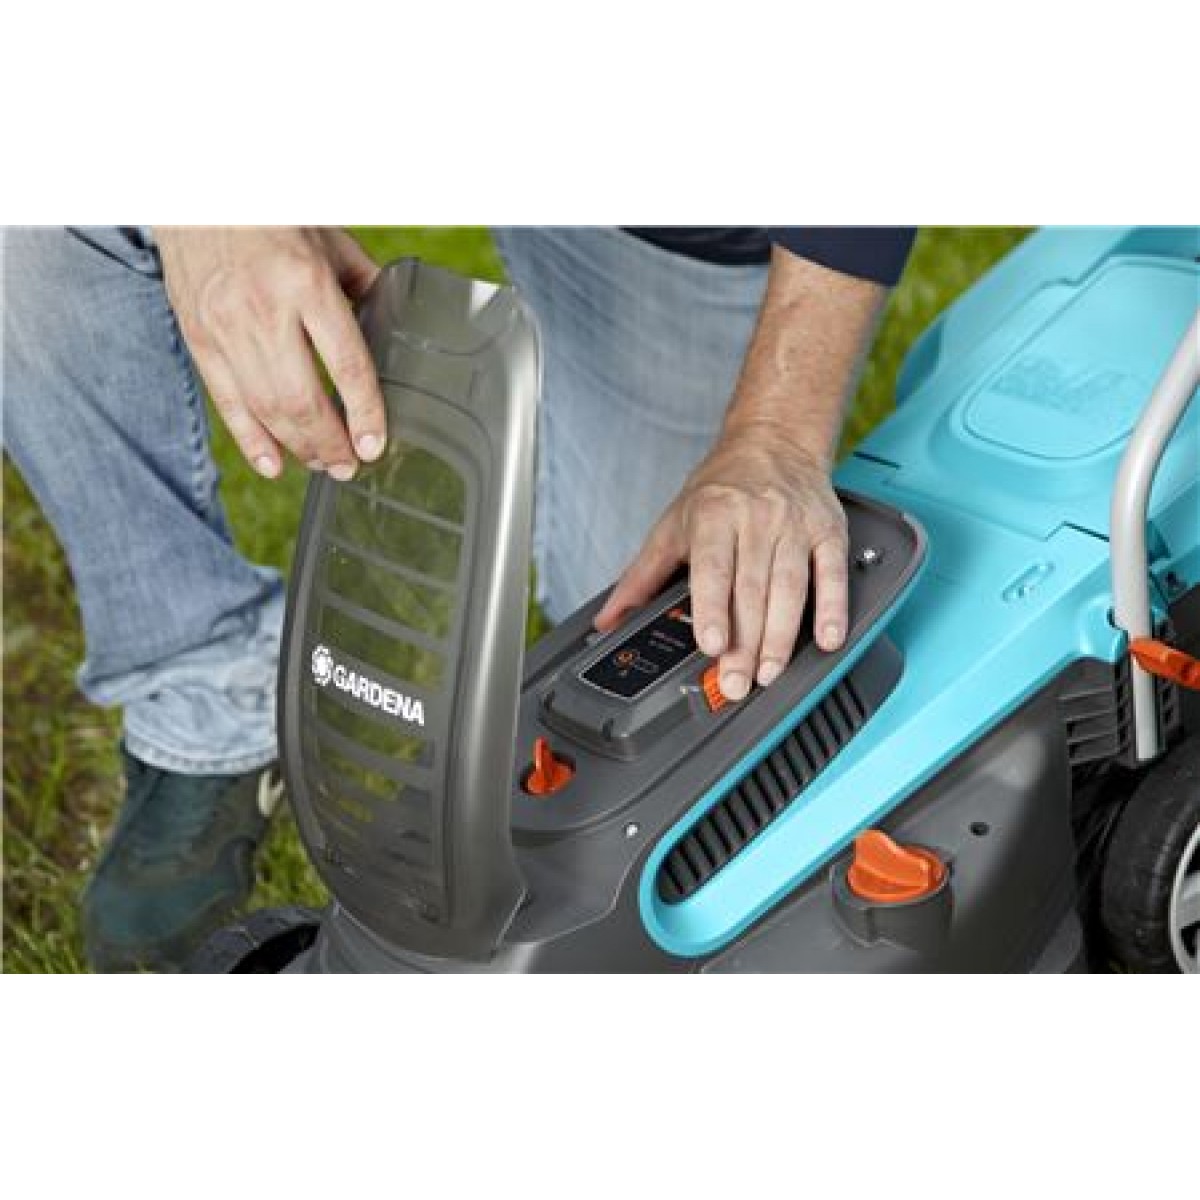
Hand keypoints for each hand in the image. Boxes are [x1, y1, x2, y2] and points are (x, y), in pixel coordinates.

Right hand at [155, 227, 384, 479]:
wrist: (195, 191)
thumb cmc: (272, 215)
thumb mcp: (330, 241)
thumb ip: (362, 286)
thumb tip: (393, 326)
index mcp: (306, 283)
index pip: (345, 365)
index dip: (363, 413)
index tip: (375, 444)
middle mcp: (264, 309)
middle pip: (302, 399)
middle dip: (330, 443)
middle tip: (350, 466)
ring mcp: (226, 327)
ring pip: (266, 408)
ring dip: (298, 447)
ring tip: (323, 465)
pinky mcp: (199, 337)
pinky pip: (226, 402)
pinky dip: (250, 440)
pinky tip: (274, 464)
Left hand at [594, 429, 848, 700]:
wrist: (775, 441)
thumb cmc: (721, 489)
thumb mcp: (672, 524)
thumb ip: (642, 576)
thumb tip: (609, 618)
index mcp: (713, 515)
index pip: (713, 568)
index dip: (713, 608)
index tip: (711, 643)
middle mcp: (757, 518)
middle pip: (752, 589)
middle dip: (745, 642)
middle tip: (737, 682)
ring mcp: (795, 525)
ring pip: (791, 587)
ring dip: (782, 636)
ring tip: (770, 671)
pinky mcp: (828, 531)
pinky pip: (833, 573)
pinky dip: (833, 608)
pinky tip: (828, 638)